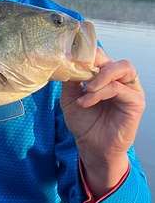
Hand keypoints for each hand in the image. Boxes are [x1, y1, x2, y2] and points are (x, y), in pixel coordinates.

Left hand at [61, 48, 144, 195]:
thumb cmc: (84, 124)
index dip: (85, 54)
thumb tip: (67, 63)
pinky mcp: (135, 101)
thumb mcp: (70, 100)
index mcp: (104, 77)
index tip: (68, 58)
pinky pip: (118, 88)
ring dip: (100, 76)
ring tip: (85, 90)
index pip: (100, 56)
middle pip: (112, 58)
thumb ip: (71, 81)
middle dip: (94, 62)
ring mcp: (129, 89)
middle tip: (79, 71)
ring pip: (121, 68)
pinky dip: (100, 93)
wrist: (92, 147)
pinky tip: (85, 102)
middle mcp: (119, 80)